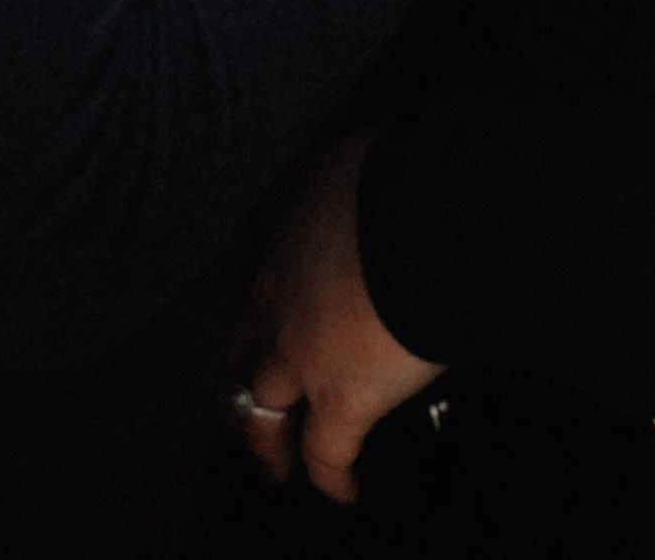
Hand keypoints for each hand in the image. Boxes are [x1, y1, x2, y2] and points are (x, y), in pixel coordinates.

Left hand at [234, 130, 441, 504]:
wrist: (419, 214)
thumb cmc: (394, 171)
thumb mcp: (354, 161)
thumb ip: (346, 187)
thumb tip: (369, 182)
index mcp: (278, 234)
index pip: (253, 278)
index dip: (257, 307)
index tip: (261, 321)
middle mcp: (272, 297)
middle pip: (239, 351)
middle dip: (238, 380)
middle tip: (235, 407)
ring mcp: (297, 354)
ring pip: (262, 411)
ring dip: (266, 440)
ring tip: (271, 464)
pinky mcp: (340, 400)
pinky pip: (327, 453)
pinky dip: (332, 478)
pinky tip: (342, 493)